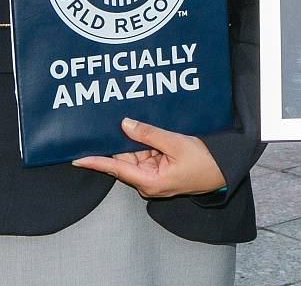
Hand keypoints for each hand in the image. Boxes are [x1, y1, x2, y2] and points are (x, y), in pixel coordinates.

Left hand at [71, 118, 224, 196]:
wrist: (224, 171)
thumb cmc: (205, 164)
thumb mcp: (176, 144)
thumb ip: (149, 134)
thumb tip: (125, 124)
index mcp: (149, 182)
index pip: (115, 169)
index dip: (95, 162)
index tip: (76, 157)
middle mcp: (148, 181)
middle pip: (124, 159)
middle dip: (118, 141)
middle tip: (106, 121)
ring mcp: (154, 175)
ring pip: (135, 153)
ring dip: (134, 139)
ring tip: (130, 119)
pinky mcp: (161, 168)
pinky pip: (146, 153)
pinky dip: (145, 141)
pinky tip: (142, 127)